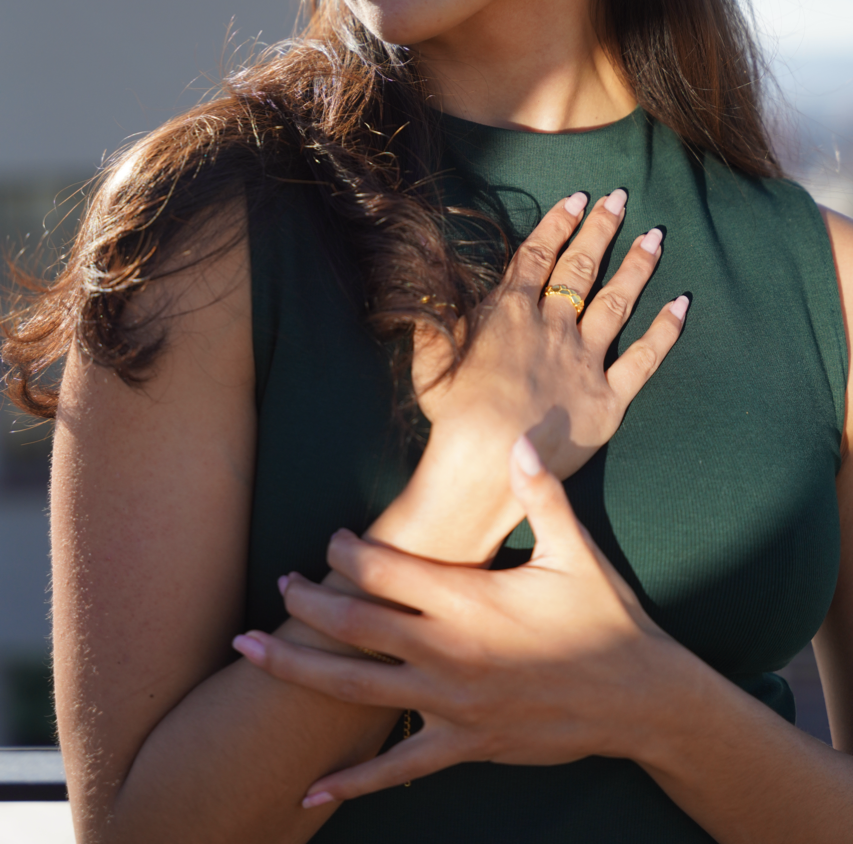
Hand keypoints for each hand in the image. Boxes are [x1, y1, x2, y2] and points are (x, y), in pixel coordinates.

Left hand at [233, 437, 676, 805]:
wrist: (640, 699)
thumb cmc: (606, 617)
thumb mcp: (576, 550)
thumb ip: (542, 493)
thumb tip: (521, 439)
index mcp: (470, 601)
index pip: (387, 570)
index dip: (348, 552)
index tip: (330, 540)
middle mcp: (451, 653)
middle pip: (357, 626)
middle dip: (310, 603)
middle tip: (281, 584)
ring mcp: (452, 705)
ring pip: (357, 690)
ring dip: (298, 670)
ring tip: (250, 654)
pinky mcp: (463, 745)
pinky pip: (396, 768)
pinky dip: (350, 780)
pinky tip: (306, 790)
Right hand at [412, 189, 687, 483]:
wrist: (488, 459)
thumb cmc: (451, 414)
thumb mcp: (431, 360)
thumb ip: (434, 323)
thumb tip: (425, 295)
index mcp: (509, 313)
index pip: (538, 256)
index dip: (558, 224)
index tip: (577, 199)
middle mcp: (552, 327)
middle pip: (580, 268)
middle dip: (601, 230)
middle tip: (619, 198)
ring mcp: (584, 360)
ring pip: (616, 302)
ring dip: (636, 267)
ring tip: (655, 237)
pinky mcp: (608, 398)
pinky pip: (644, 358)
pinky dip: (665, 330)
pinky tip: (682, 304)